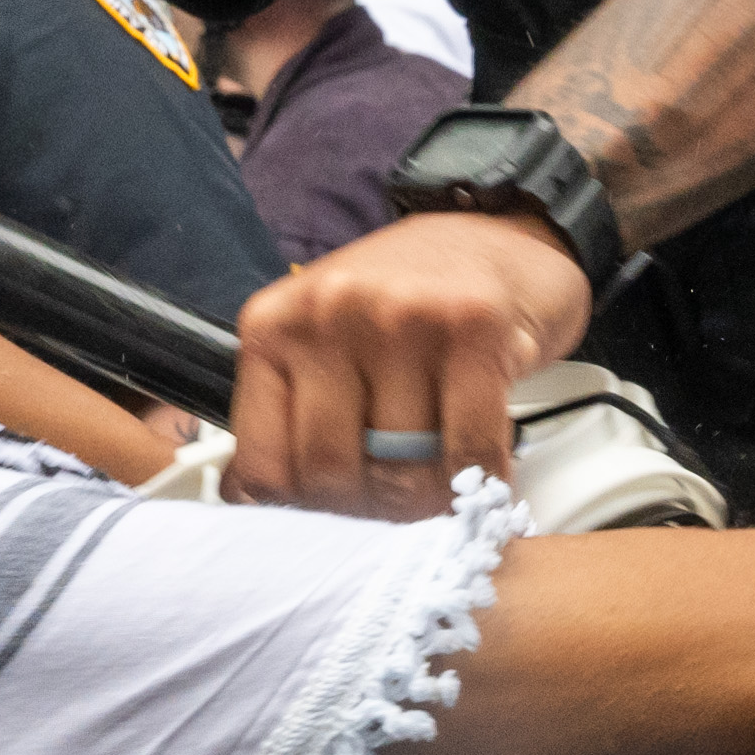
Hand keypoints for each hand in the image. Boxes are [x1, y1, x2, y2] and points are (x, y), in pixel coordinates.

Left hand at [229, 210, 594, 516]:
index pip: (265, 464)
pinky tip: (483, 478)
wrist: (501, 229)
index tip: (333, 525)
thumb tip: (252, 503)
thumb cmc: (411, 295)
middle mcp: (330, 313)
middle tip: (396, 516)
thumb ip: (289, 413)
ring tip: (442, 493)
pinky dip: (480, 483)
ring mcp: (402, 317)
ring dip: (428, 502)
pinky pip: (469, 449)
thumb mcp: (324, 340)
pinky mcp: (475, 328)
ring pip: (401, 471)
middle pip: (331, 474)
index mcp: (275, 326)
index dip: (302, 515)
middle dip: (369, 514)